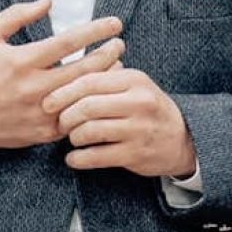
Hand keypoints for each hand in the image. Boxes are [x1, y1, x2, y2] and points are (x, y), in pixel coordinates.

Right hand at [0, 0, 124, 154]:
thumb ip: (17, 15)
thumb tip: (48, 2)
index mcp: (22, 62)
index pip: (68, 42)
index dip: (95, 31)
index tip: (114, 23)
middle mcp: (34, 88)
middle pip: (84, 69)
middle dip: (108, 53)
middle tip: (120, 42)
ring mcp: (41, 112)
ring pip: (84, 95)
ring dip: (105, 78)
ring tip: (117, 64)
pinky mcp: (45, 132)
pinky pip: (76, 117)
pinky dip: (91, 103)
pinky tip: (100, 91)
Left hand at [43, 67, 196, 177]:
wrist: (183, 138)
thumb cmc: (148, 107)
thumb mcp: (133, 85)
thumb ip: (104, 76)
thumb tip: (63, 73)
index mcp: (134, 80)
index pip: (90, 81)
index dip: (64, 92)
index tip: (48, 102)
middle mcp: (138, 102)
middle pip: (87, 106)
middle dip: (66, 116)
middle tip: (60, 123)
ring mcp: (138, 129)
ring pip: (90, 131)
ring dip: (73, 137)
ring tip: (72, 138)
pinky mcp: (136, 154)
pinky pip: (97, 157)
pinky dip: (79, 158)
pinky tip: (74, 158)